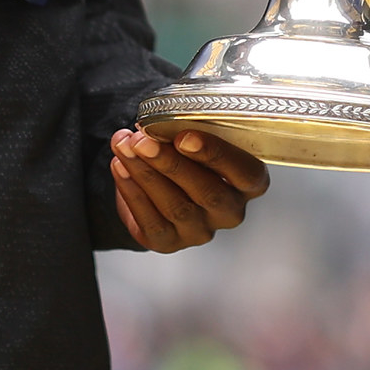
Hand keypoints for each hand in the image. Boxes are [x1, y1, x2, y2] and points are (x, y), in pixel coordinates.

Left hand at [110, 127, 269, 251]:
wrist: (158, 187)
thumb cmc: (185, 156)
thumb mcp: (195, 139)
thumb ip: (185, 132)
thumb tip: (152, 127)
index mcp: (249, 183)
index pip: (245, 173)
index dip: (216, 155)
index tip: (184, 137)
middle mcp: (230, 211)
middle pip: (208, 192)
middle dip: (171, 164)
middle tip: (143, 141)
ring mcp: (201, 231)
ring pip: (175, 206)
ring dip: (145, 173)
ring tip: (124, 146)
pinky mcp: (170, 243)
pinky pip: (151, 221)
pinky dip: (131, 190)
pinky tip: (120, 167)